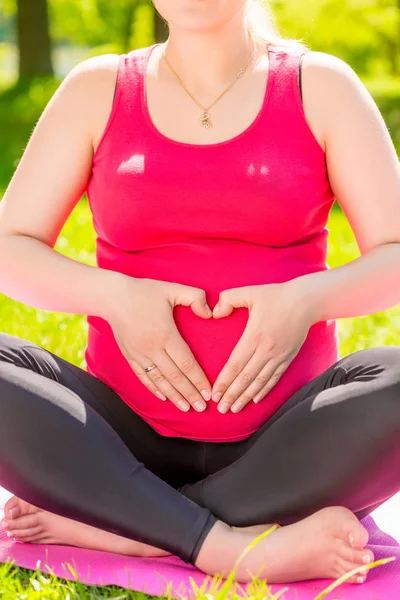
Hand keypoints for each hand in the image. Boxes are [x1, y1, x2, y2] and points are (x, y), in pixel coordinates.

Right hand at [106, 275, 212, 412]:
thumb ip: (196, 298)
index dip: (199, 380)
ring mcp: (139, 354)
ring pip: (159, 381)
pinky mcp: (129, 356)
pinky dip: (154, 389)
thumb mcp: (173, 288)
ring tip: (186, 408)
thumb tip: (210, 314)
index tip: (209, 393)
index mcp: (166, 334)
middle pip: (175, 377)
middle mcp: (152, 348)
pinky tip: (164, 398)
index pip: (186, 364)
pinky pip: (143, 377)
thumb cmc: (145, 291)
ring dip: (174, 396)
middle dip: (189, 394)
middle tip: (202, 408)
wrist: (112, 296)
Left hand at [211, 281, 313, 412]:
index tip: (214, 394)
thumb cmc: (276, 295)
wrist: (306, 301)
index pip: (235, 365)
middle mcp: (266, 350)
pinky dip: (264, 390)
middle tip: (220, 409)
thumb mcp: (249, 292)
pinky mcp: (288, 358)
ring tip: (234, 409)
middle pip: (245, 378)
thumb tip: (215, 312)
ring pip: (259, 382)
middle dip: (231, 395)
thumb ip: (228, 299)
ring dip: (246, 397)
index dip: (223, 382)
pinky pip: (274, 378)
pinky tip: (255, 400)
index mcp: (254, 336)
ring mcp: (278, 356)